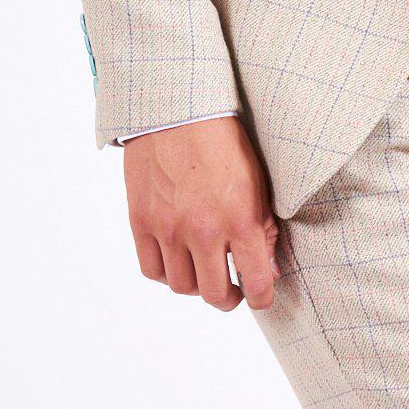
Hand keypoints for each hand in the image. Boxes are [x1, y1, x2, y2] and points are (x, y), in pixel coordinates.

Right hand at [124, 116, 280, 310]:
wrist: (179, 110)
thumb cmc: (225, 141)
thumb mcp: (258, 182)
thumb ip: (264, 229)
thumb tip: (267, 270)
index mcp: (240, 219)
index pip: (255, 282)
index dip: (261, 298)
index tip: (260, 297)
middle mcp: (203, 230)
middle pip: (214, 294)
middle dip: (229, 299)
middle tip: (233, 291)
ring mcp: (168, 228)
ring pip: (181, 286)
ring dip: (196, 285)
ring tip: (205, 271)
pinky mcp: (141, 221)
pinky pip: (151, 269)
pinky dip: (166, 272)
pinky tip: (178, 259)